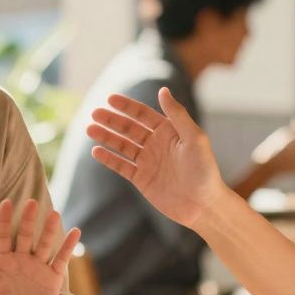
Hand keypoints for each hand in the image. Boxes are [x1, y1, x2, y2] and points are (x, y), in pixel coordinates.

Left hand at [0, 199, 79, 294]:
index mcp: (4, 261)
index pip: (3, 236)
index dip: (4, 220)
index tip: (6, 203)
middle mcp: (22, 259)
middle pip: (25, 235)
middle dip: (28, 220)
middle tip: (31, 203)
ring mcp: (38, 266)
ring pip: (44, 244)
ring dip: (49, 230)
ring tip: (54, 214)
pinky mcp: (53, 276)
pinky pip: (61, 259)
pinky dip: (68, 246)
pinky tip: (76, 232)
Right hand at [86, 88, 226, 227]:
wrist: (203, 205)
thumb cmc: (204, 170)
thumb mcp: (194, 138)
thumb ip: (177, 115)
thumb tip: (163, 90)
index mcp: (169, 131)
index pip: (143, 114)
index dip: (127, 106)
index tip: (110, 99)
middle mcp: (156, 144)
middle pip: (129, 128)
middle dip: (112, 120)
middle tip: (94, 113)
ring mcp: (147, 162)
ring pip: (122, 146)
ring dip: (106, 137)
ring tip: (90, 129)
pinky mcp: (141, 179)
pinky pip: (121, 166)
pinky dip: (109, 159)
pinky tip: (96, 151)